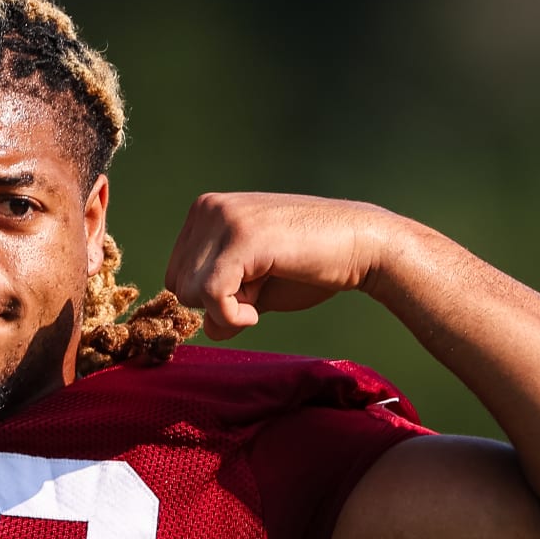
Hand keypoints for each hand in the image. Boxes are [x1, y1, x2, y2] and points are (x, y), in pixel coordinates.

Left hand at [163, 192, 401, 339]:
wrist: (363, 245)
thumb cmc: (313, 266)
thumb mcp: (256, 287)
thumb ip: (224, 302)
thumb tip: (206, 330)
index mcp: (206, 211)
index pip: (175, 274)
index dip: (209, 297)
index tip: (250, 287)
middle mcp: (208, 208)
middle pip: (177, 285)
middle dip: (216, 303)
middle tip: (259, 288)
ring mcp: (224, 219)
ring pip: (188, 291)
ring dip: (226, 309)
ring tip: (263, 289)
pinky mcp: (241, 239)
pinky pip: (209, 295)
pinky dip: (231, 317)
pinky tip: (256, 312)